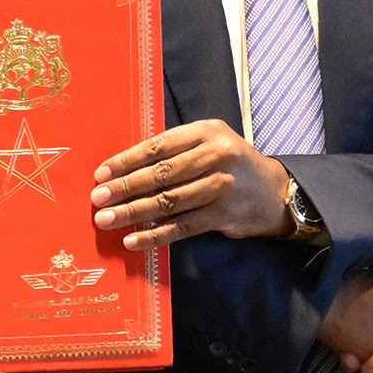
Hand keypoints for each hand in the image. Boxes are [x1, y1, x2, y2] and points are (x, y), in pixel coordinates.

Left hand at [90, 120, 291, 250]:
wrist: (275, 191)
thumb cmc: (232, 165)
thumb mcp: (211, 143)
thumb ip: (176, 150)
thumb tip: (125, 169)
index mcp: (207, 132)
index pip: (159, 146)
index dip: (127, 160)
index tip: (102, 173)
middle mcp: (216, 156)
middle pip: (161, 174)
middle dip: (125, 188)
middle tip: (97, 198)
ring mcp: (221, 186)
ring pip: (168, 201)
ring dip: (133, 213)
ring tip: (107, 220)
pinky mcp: (224, 215)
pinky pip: (182, 227)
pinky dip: (155, 235)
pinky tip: (134, 241)